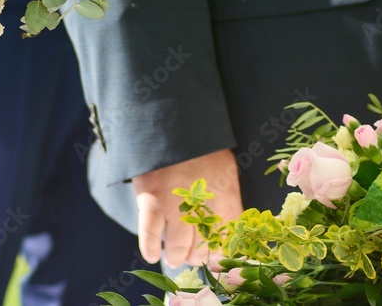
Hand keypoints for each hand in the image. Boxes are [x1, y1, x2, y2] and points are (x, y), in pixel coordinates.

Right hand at [132, 148, 242, 267]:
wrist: (175, 125)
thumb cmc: (202, 148)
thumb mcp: (226, 169)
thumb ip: (229, 198)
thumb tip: (231, 229)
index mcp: (225, 195)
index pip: (228, 238)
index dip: (221, 253)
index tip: (215, 257)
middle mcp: (201, 205)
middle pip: (202, 247)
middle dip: (197, 256)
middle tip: (191, 255)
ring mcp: (174, 204)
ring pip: (177, 247)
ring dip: (176, 256)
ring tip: (175, 257)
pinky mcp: (150, 201)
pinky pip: (149, 236)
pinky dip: (150, 249)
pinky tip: (153, 255)